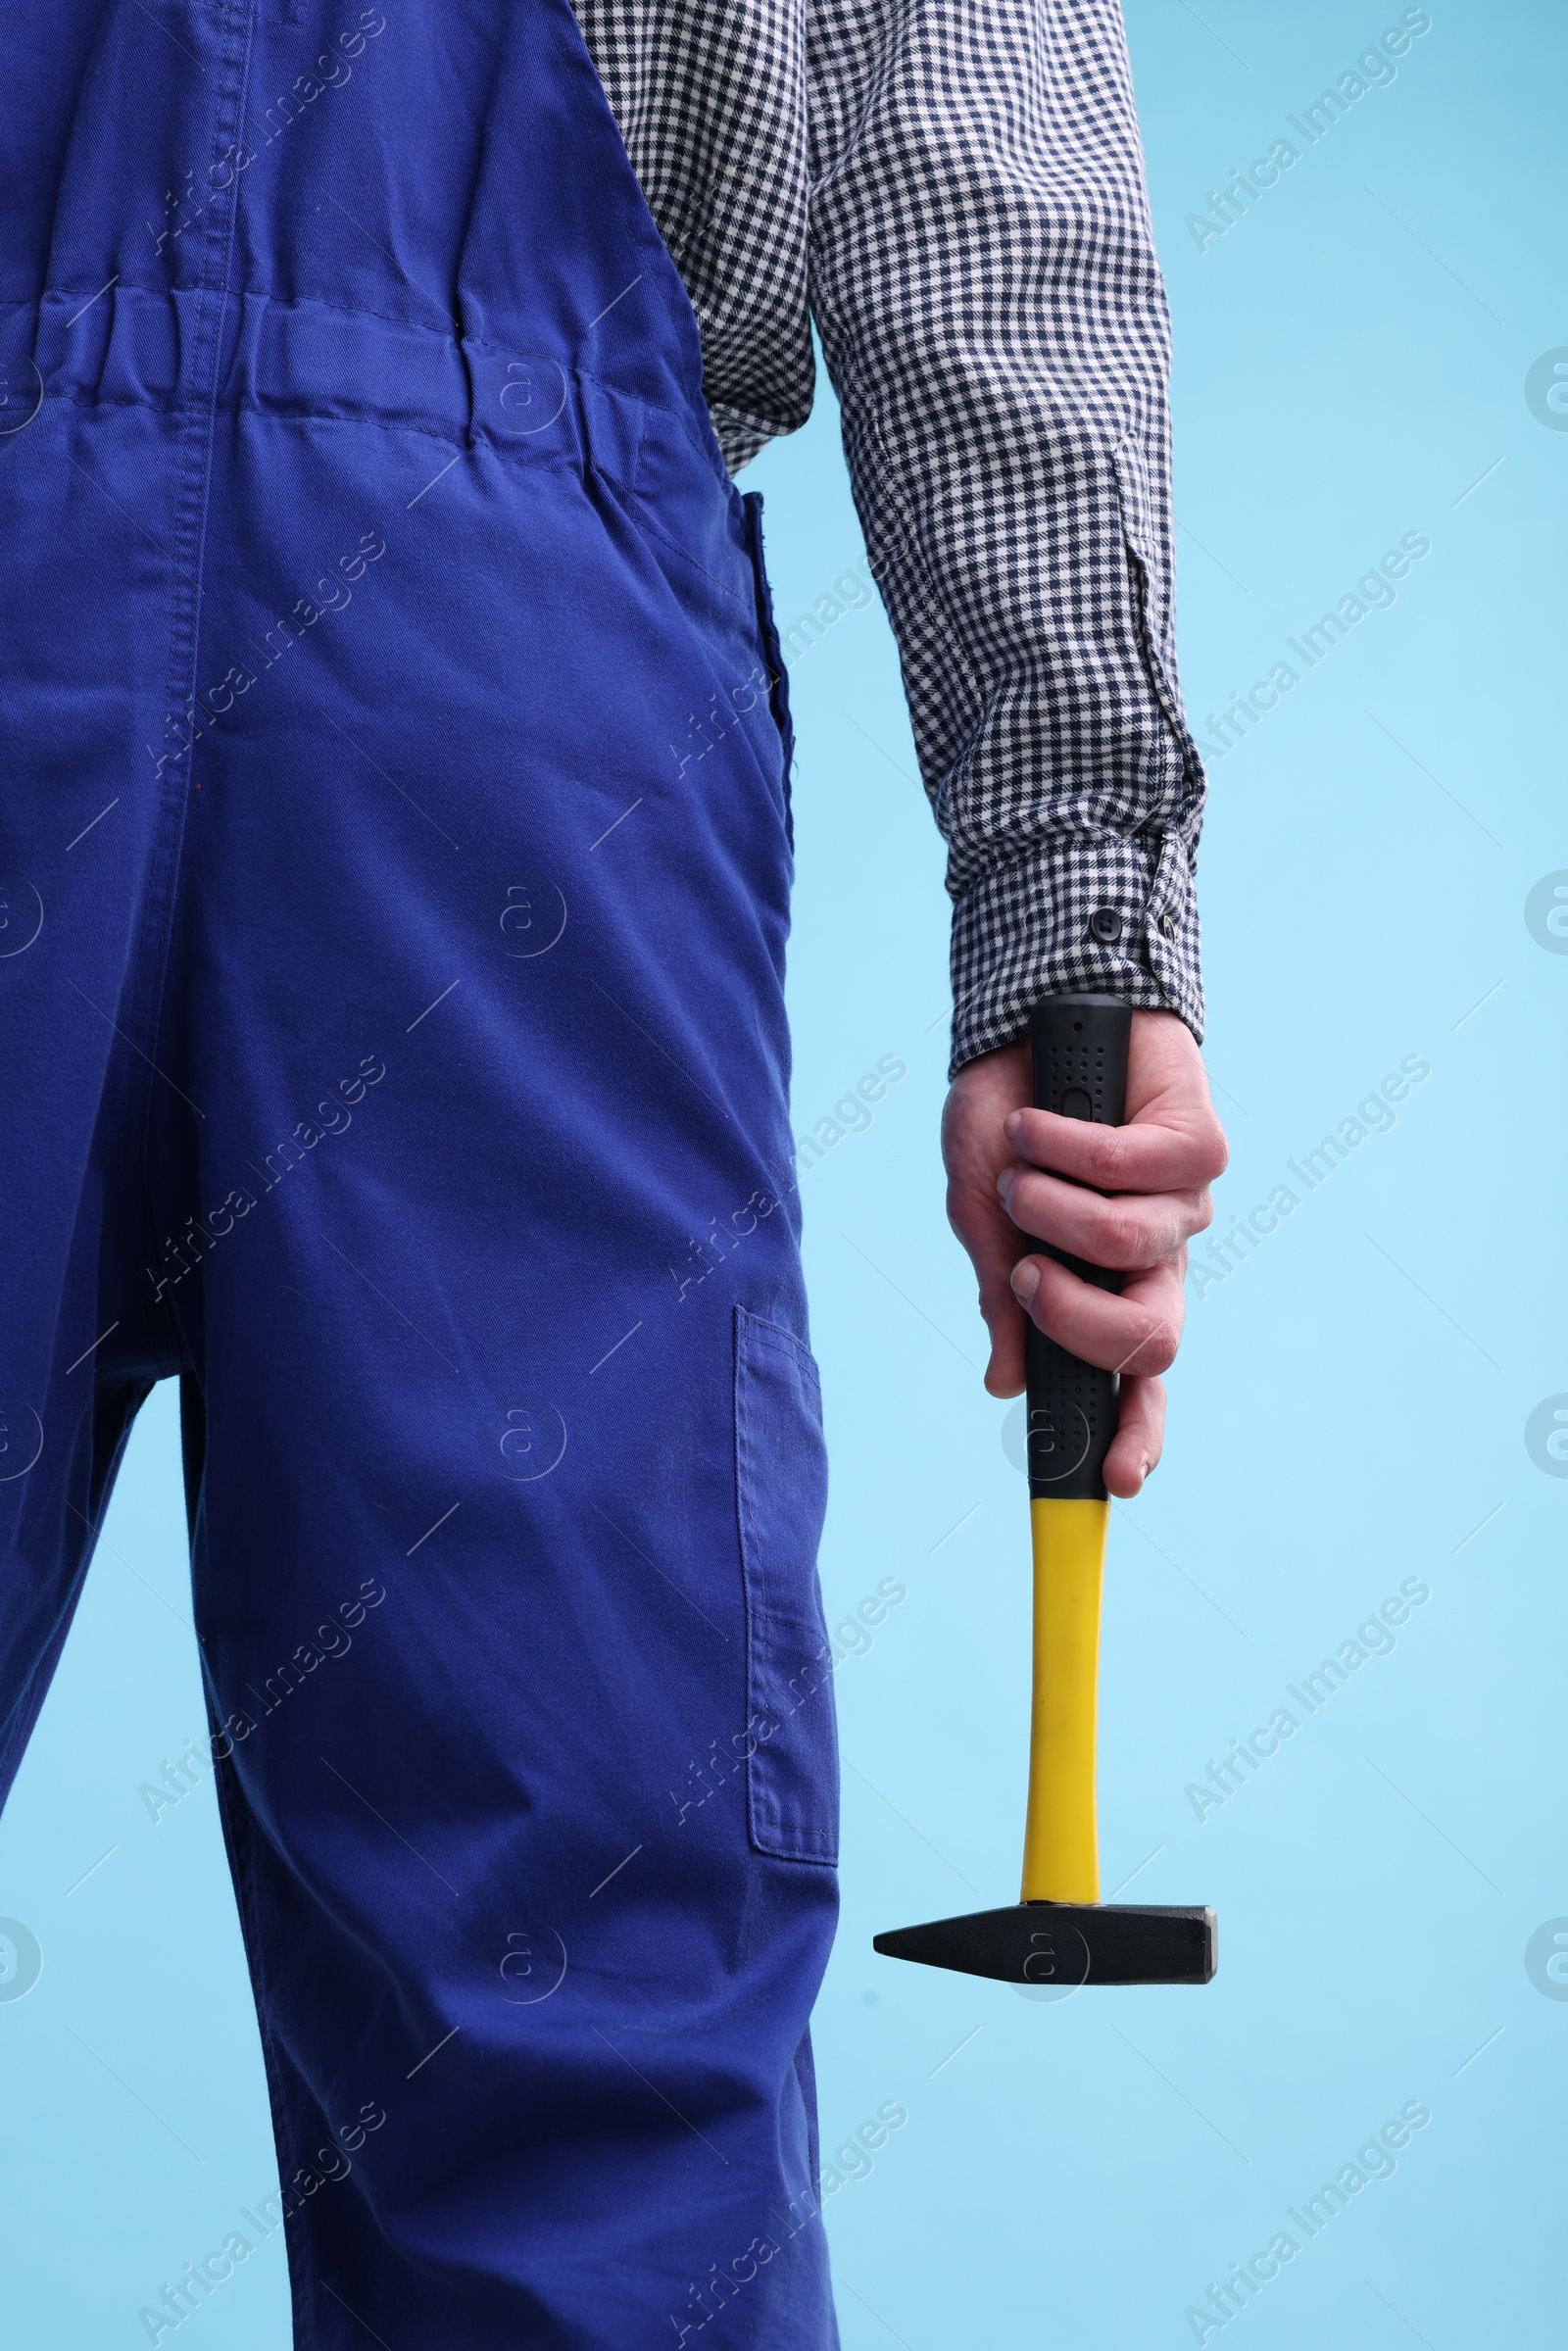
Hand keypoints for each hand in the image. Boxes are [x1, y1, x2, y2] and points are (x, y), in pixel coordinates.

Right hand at [941, 1009, 1226, 1496]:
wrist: (1026, 1012)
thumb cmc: (1004, 1116)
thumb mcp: (981, 1214)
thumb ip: (999, 1296)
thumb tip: (1006, 1382)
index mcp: (1108, 1286)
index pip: (1136, 1380)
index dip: (1134, 1434)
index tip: (1112, 1482)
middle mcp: (1157, 1255)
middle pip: (1156, 1339)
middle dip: (1080, 1318)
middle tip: (1027, 1275)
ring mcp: (1186, 1201)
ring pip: (1130, 1245)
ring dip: (1051, 1206)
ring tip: (1022, 1163)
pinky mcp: (1200, 1140)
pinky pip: (1134, 1171)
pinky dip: (1069, 1147)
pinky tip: (1040, 1123)